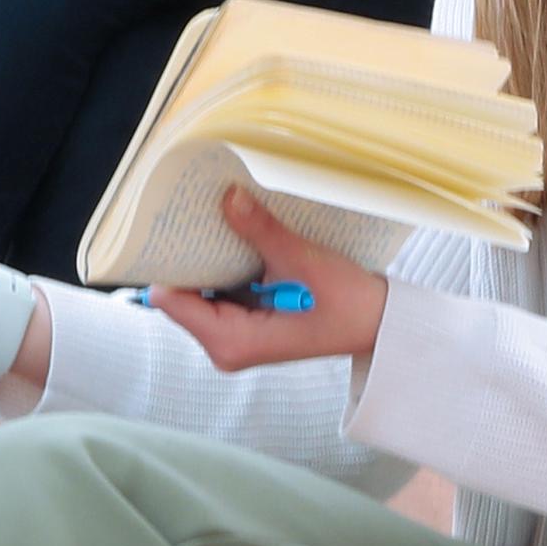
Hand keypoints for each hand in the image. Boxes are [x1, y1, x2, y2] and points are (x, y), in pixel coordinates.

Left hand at [151, 188, 389, 369]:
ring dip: (207, 259)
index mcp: (232, 341)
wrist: (378, 323)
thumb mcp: (302, 261)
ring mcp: (234, 337)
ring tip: (214, 219)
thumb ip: (261, 231)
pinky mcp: (245, 325)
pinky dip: (224, 267)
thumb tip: (229, 199)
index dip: (168, 263)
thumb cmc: (349, 306)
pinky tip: (233, 238)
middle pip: (180, 295)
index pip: (170, 300)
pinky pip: (219, 292)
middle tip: (193, 212)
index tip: (169, 227)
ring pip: (199, 291)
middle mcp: (226, 346)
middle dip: (188, 256)